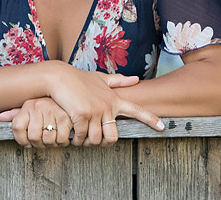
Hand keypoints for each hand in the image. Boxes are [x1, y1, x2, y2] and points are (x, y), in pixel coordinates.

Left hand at [0, 97, 73, 147]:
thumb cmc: (47, 104)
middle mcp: (38, 108)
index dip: (21, 141)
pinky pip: (61, 139)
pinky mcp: (65, 118)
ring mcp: (51, 112)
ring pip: (47, 140)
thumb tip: (0, 117)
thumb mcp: (30, 106)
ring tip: (53, 139)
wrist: (68, 93)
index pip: (17, 128)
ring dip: (51, 144)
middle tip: (42, 142)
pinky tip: (62, 137)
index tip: (27, 144)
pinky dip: (63, 142)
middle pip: (33, 137)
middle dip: (38, 144)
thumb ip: (16, 114)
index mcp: (27, 106)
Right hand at [44, 65, 162, 145]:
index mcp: (114, 99)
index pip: (136, 110)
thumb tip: (136, 80)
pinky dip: (76, 139)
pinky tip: (72, 136)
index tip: (162, 127)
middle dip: (103, 143)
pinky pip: (82, 136)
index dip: (150, 119)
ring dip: (87, 143)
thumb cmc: (78, 78)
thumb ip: (118, 81)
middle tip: (94, 141)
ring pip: (97, 139)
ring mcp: (95, 111)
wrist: (58, 76)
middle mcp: (107, 106)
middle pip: (113, 137)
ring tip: (80, 139)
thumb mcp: (99, 78)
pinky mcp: (82, 115)